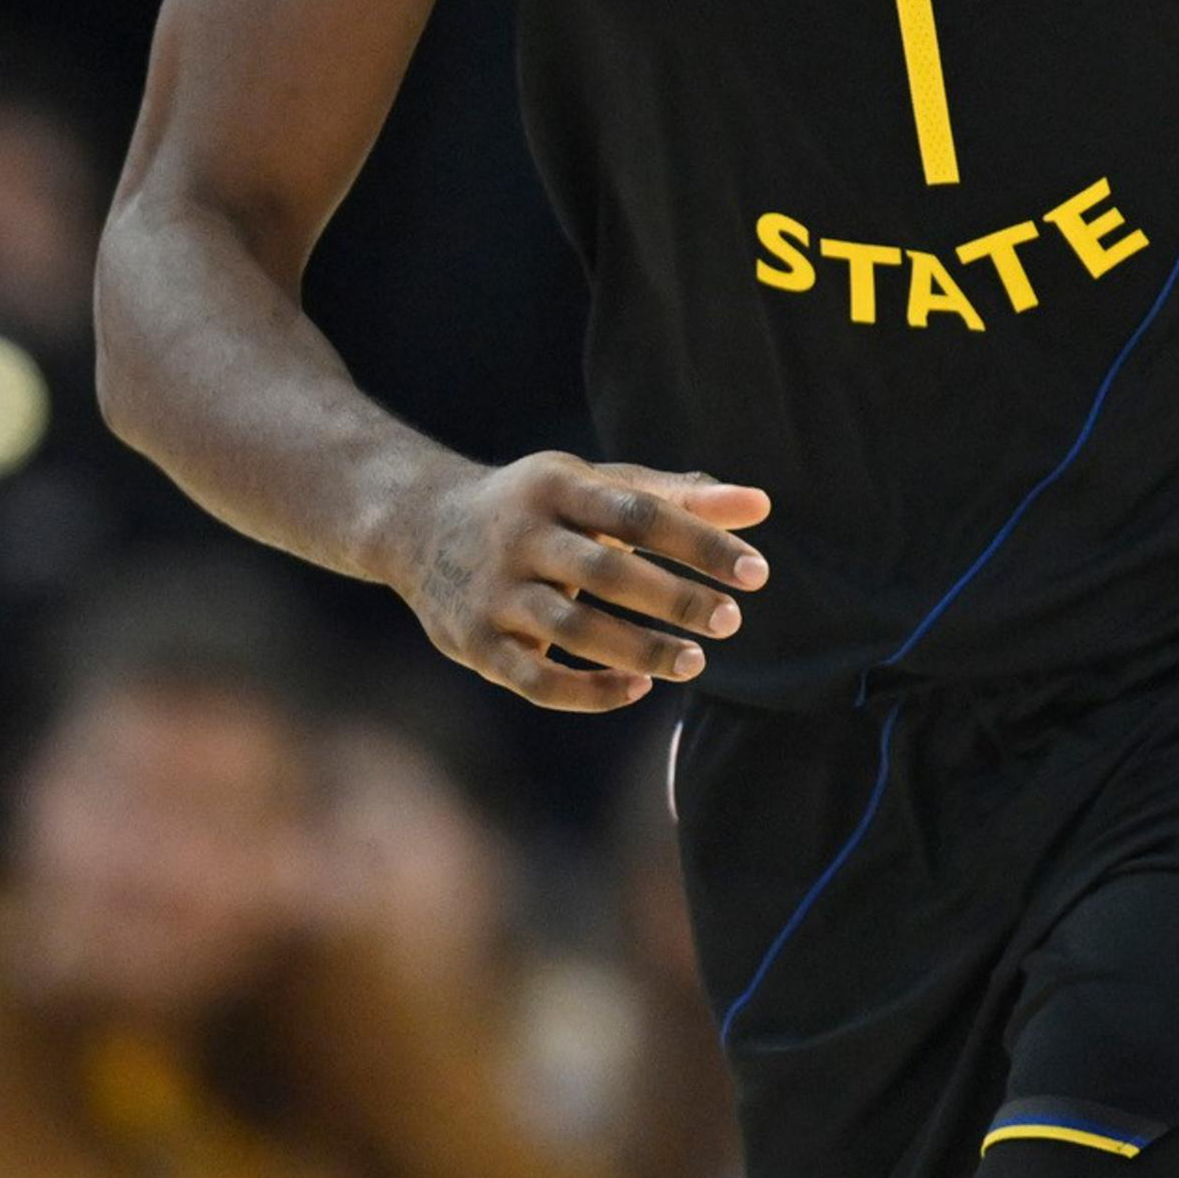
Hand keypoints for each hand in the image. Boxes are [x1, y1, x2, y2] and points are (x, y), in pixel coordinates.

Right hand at [389, 450, 771, 710]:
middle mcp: (521, 536)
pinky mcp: (475, 645)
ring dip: (640, 650)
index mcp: (557, 486)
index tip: (756, 573)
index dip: (700, 543)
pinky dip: (590, 691)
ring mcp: (494, 593)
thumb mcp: (597, 487)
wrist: (418, 525)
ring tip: (696, 662)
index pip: (640, 512)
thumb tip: (761, 506)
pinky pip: (537, 680)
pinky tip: (637, 688)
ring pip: (574, 630)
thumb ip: (677, 498)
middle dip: (675, 599)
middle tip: (732, 620)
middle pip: (608, 571)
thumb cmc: (538, 506)